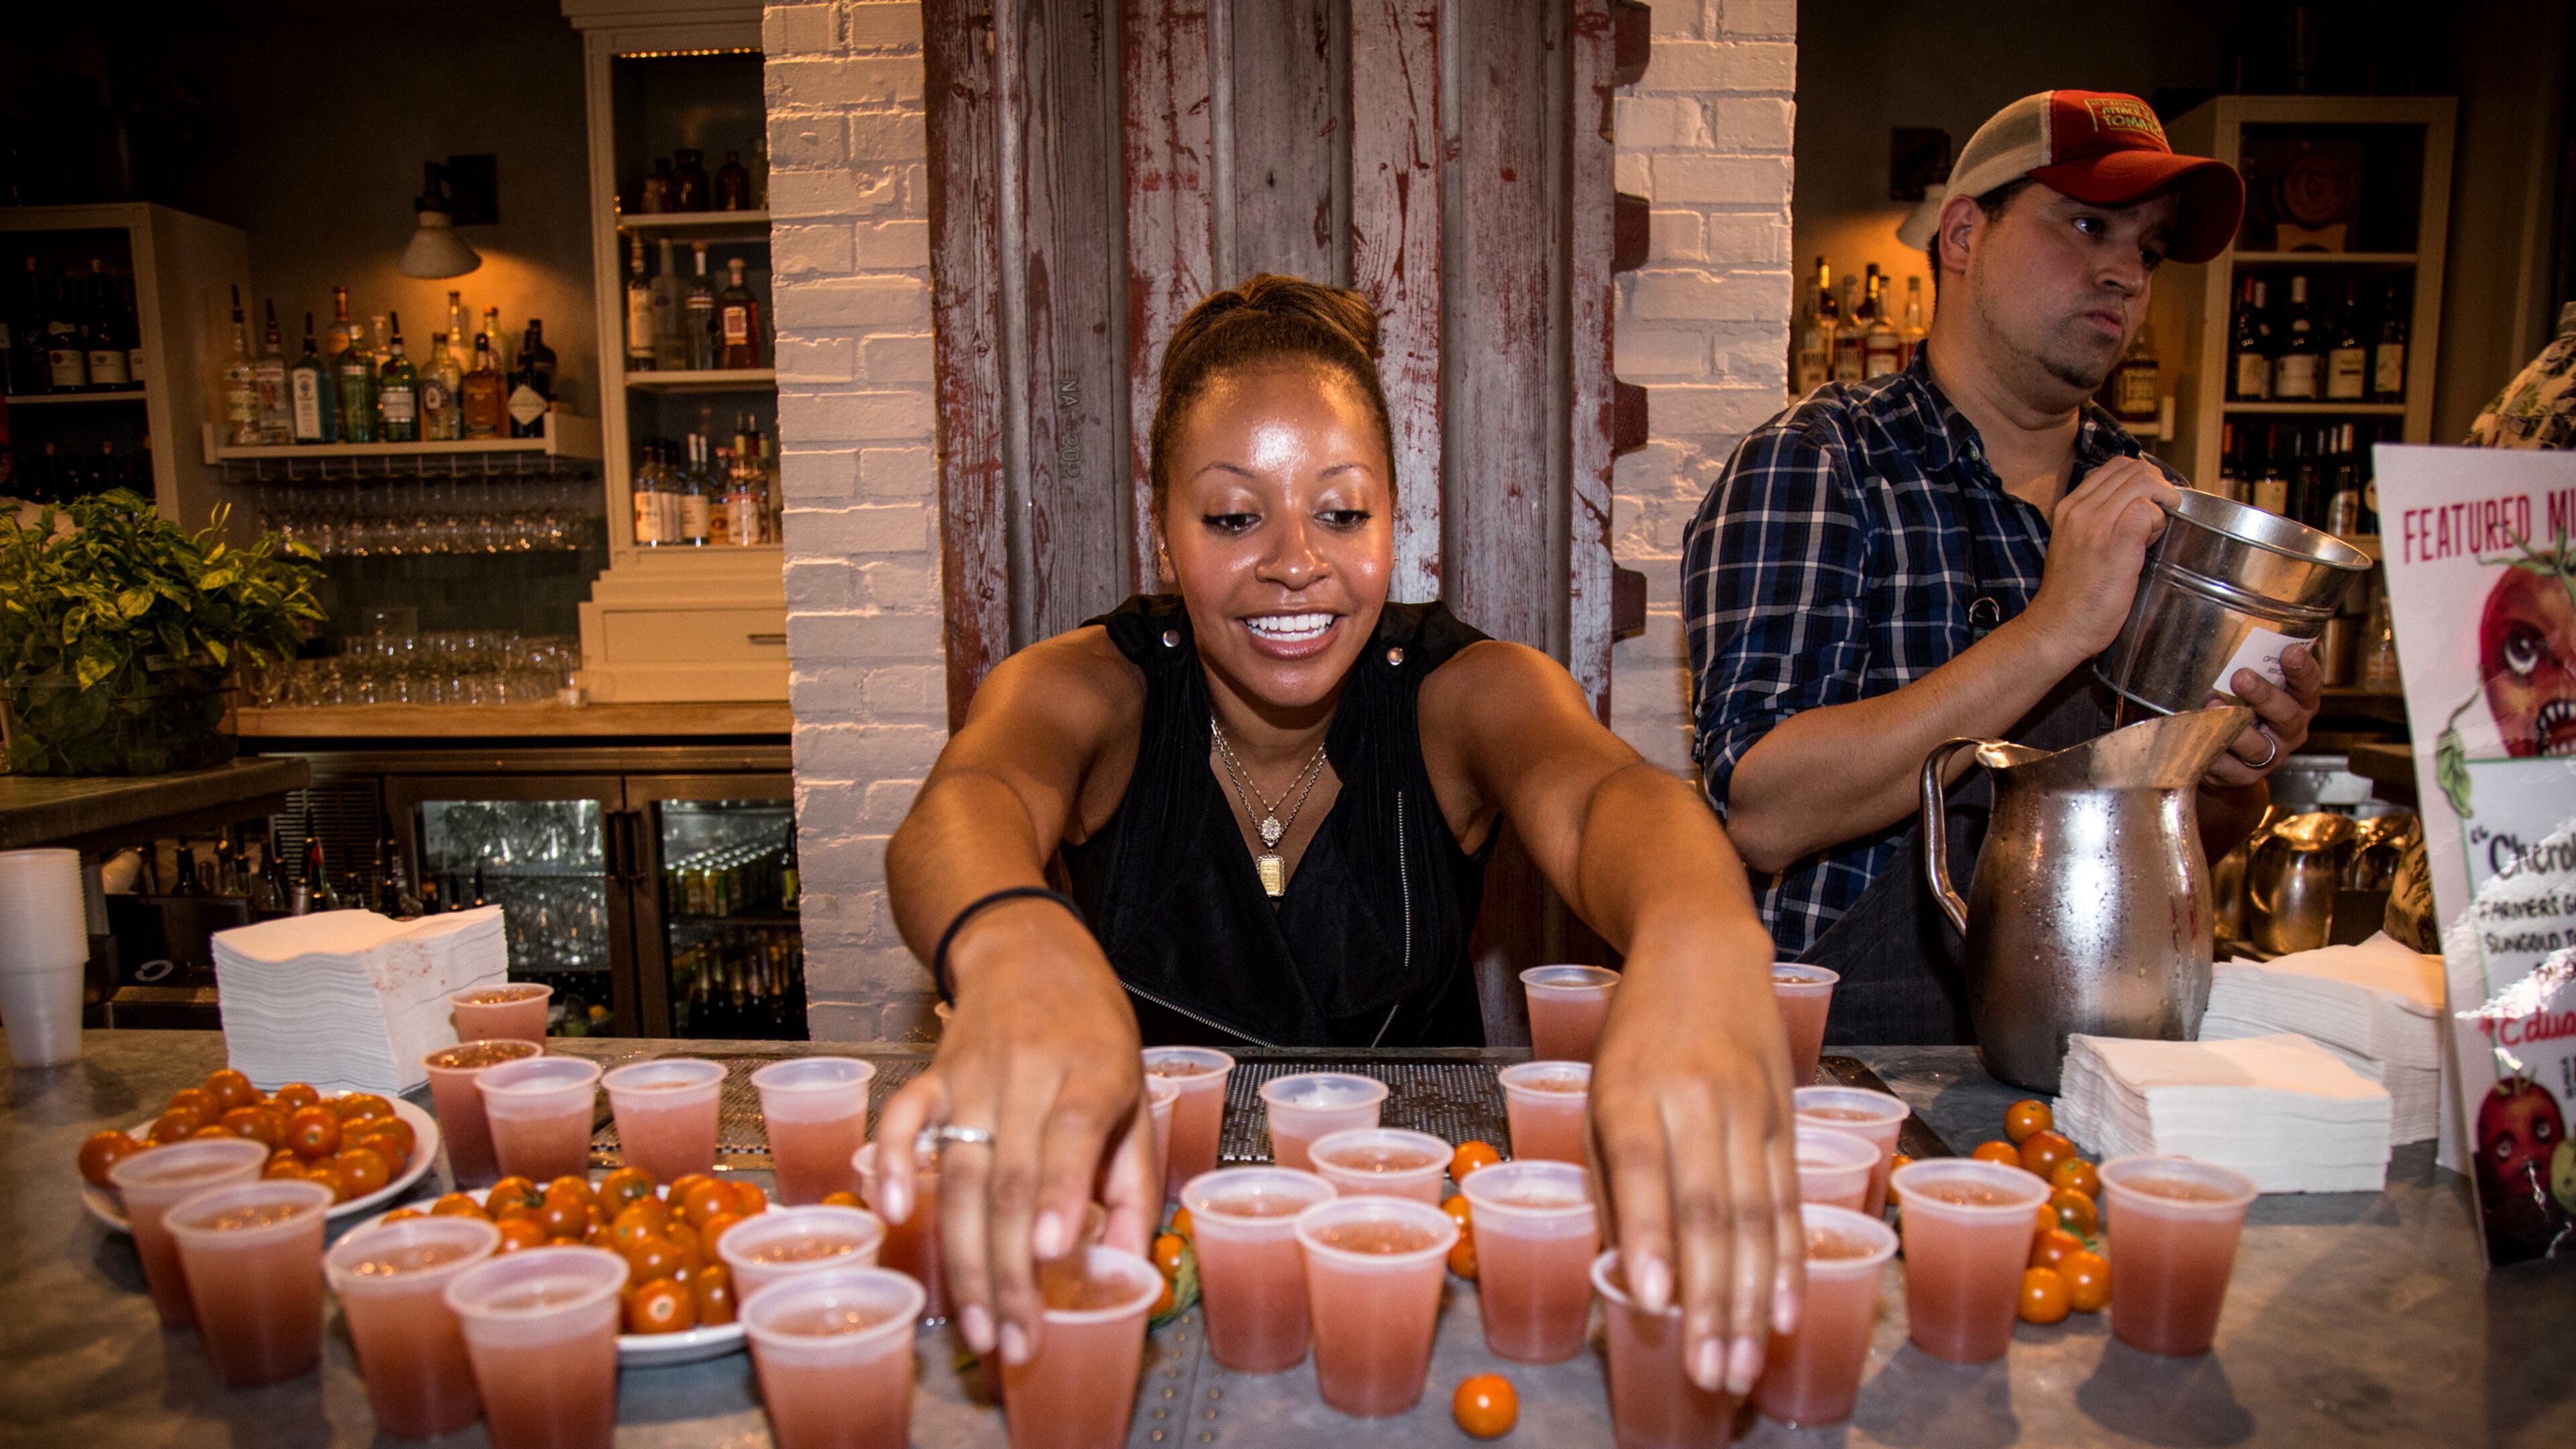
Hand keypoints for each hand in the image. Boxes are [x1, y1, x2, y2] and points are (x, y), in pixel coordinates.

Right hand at [870, 902, 1154, 1366]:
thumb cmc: (1094, 1034)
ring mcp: (972, 1074)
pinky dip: (888, 1163)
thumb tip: (1126, 1265)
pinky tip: (888, 1214)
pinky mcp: (932, 1074)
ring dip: (960, 1256)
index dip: (1058, 1194)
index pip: (1068, 1135)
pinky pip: (902, 1120)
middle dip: (1008, 1270)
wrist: (1030, 949)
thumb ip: (1131, 1180)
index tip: (1050, 1253)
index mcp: (1092, 1073)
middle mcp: (1029, 1073)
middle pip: (1007, 1178)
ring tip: (975, 1324)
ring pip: (956, 1172)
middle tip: (1013, 1342)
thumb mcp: (1134, 1094)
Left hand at [1589, 926, 1803, 1396]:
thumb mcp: (1598, 1092)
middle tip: (1710, 1372)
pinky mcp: (1784, 1120)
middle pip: (1708, 1210)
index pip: (1641, 1167)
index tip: (1653, 1303)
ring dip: (1752, 1300)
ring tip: (1744, 1363)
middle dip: (1711, 1300)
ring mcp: (1748, 1110)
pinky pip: (1788, 1201)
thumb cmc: (1635, 1035)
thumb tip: (1622, 1272)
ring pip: (1756, 1217)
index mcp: (1631, 1090)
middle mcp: (1694, 1100)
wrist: (1702, 951)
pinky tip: (1788, 1310)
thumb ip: (1610, 1179)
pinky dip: (1789, 1261)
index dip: (1649, 1237)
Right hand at [2022, 457, 2176, 668]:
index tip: (2151, 501)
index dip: (2143, 477)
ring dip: (2162, 502)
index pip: (2116, 466)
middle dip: (2158, 487)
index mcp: (2069, 507)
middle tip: (2161, 516)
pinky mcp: (2115, 544)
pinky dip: (2159, 522)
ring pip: (2143, 483)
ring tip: (2156, 530)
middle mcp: (2080, 510)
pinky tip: (2151, 543)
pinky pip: (2148, 510)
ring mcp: (2096, 525)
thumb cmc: (2073, 596)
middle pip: (2133, 468)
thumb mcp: (2076, 546)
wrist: (2058, 627)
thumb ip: (2097, 522)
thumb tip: (2136, 509)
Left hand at [2203, 643, 2322, 787]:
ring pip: (2259, 746)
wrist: (2226, 760)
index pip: (2309, 686)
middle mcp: (2289, 731)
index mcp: (2298, 703)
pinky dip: (2213, 752)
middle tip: (2241, 676)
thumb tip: (2214, 628)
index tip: (2290, 651)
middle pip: (2286, 715)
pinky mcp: (2244, 776)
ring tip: (2213, 708)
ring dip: (2236, 727)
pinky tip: (2198, 737)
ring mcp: (2269, 757)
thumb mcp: (2247, 687)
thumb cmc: (2239, 709)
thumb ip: (2245, 666)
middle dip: (2264, 695)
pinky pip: (2228, 767)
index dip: (2303, 670)